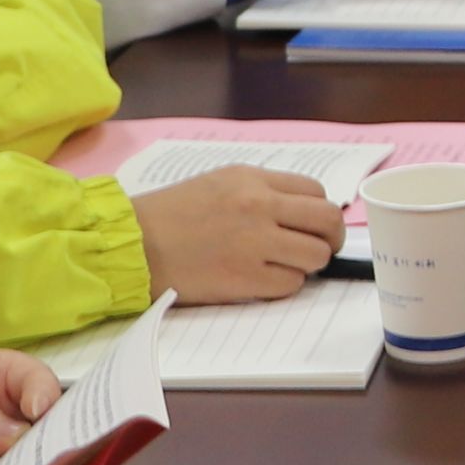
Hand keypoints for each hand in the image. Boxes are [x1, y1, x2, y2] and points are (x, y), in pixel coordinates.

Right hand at [130, 163, 345, 301]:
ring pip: (316, 255)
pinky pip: (291, 284)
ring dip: (307, 264)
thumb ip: (261, 192)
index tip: (313, 226)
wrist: (133, 244)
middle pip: (328, 220)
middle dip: (331, 238)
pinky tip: (262, 281)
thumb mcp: (218, 183)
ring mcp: (255, 242)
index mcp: (252, 179)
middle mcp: (259, 206)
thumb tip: (301, 213)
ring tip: (284, 266)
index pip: (315, 192)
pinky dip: (284, 285)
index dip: (320, 212)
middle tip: (320, 249)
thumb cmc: (170, 215)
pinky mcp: (245, 278)